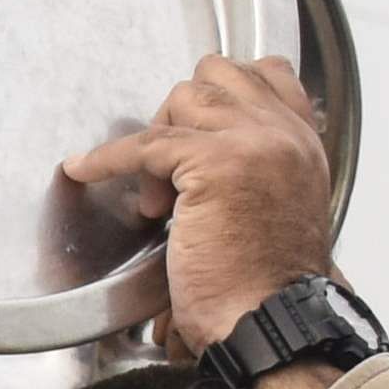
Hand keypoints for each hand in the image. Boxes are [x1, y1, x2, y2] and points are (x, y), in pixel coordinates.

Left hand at [61, 56, 340, 360]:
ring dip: (157, 142)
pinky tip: (84, 169)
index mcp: (303, 143)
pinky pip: (145, 143)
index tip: (187, 123)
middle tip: (167, 168)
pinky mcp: (215, 163)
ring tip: (158, 201)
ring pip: (184, 99)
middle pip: (217, 75)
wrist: (269, 316)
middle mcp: (285, 134)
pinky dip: (107, 158)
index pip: (268, 72)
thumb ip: (252, 170)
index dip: (219, 90)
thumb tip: (193, 153)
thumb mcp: (273, 209)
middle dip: (180, 112)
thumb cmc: (262, 284)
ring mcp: (255, 142)